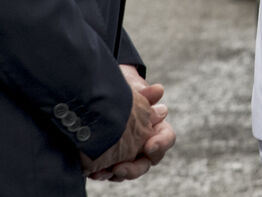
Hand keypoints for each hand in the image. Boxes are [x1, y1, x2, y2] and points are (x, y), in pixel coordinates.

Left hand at [81, 65, 174, 180]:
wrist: (101, 96)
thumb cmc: (123, 90)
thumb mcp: (132, 89)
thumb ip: (144, 93)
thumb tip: (158, 90)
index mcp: (157, 127)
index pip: (167, 138)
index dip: (161, 144)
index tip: (150, 145)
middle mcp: (145, 144)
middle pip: (148, 161)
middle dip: (135, 168)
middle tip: (120, 168)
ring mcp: (129, 154)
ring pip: (130, 170)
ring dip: (119, 173)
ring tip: (104, 171)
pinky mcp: (112, 160)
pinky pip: (111, 172)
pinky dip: (104, 173)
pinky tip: (95, 172)